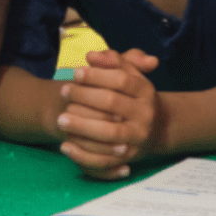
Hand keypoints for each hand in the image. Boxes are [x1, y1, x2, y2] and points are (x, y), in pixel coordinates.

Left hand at [56, 48, 158, 179]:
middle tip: (63, 91)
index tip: (76, 72)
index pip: (121, 80)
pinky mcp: (128, 157)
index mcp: (146, 91)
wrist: (155, 129)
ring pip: (108, 132)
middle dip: (84, 96)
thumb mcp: (130, 75)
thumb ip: (113, 61)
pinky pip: (104, 159)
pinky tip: (65, 145)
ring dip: (82, 126)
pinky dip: (83, 154)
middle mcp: (145, 114)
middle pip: (112, 102)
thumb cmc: (132, 97)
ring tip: (60, 118)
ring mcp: (137, 137)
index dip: (97, 75)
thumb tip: (91, 56)